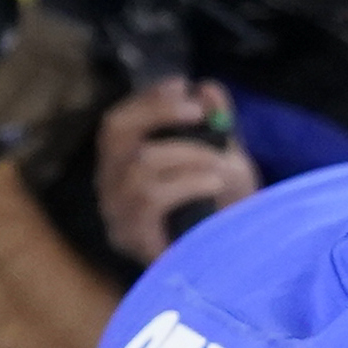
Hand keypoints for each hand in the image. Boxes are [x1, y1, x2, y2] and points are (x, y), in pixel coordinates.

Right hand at [94, 78, 259, 262]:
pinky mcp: (133, 239)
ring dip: (186, 156)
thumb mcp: (226, 159)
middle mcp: (110, 186)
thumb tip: (208, 88)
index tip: (183, 85)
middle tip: (198, 114)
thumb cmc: (223, 211)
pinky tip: (213, 184)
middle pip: (115, 134)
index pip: (118, 122)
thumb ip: (217, 125)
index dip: (147, 99)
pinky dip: (186, 183)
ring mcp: (117, 214)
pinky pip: (150, 198)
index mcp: (124, 163)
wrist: (236, 262)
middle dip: (158, 114)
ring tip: (220, 165)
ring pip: (138, 165)